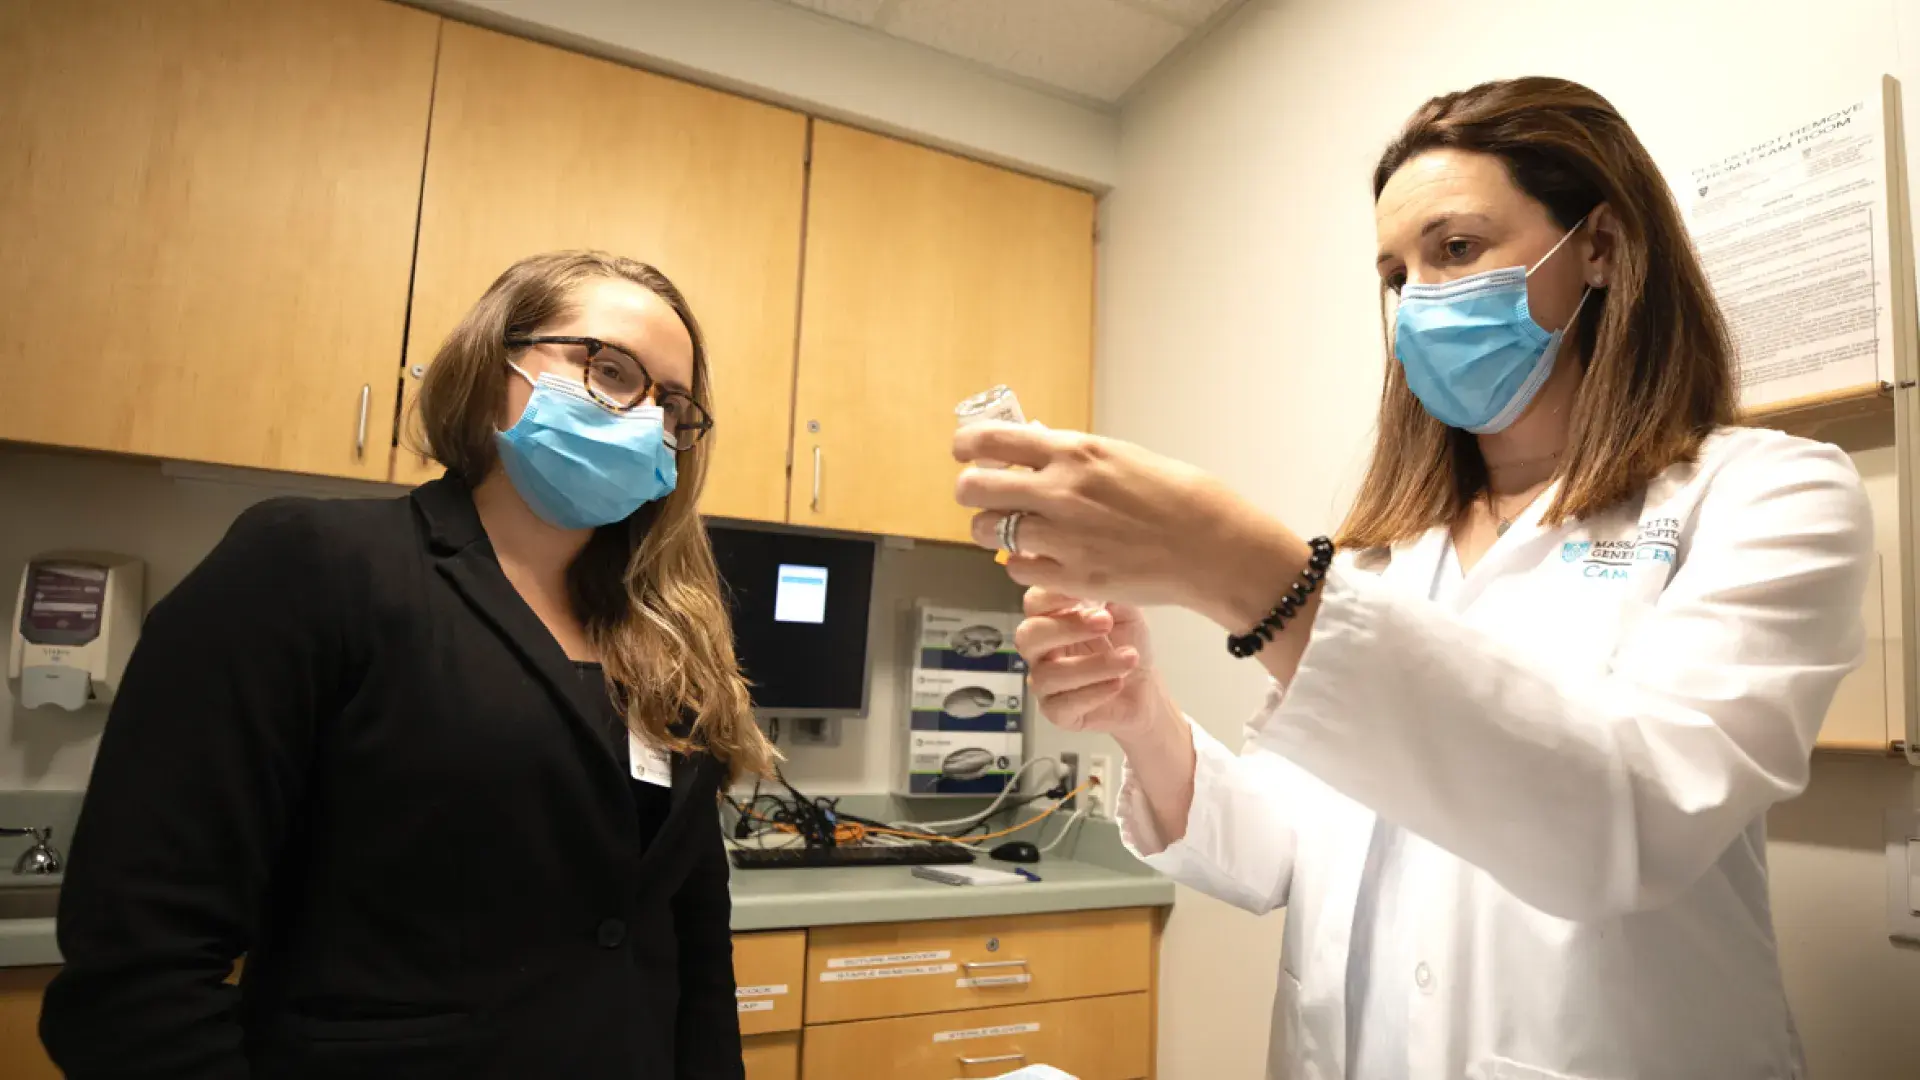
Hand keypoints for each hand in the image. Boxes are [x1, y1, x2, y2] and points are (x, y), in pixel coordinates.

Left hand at [954, 423, 1309, 627]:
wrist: (1211, 545)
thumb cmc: (1174, 497)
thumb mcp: (1118, 457)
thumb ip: (1069, 455)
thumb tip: (1029, 448)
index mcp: (1074, 452)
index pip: (991, 441)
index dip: (967, 446)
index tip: (963, 452)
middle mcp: (1060, 492)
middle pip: (974, 489)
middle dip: (970, 491)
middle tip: (979, 496)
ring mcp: (1063, 537)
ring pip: (988, 531)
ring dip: (991, 530)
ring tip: (1009, 531)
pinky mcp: (1072, 577)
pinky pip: (1017, 569)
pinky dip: (1021, 563)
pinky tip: (1041, 557)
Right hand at [1016, 587, 1174, 741]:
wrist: (1146, 690)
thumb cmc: (1127, 646)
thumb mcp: (1126, 612)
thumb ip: (1111, 592)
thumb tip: (1100, 571)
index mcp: (1052, 619)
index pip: (1034, 602)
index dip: (1053, 595)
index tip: (1086, 592)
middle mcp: (1041, 651)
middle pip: (1028, 636)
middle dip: (1066, 627)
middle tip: (1105, 622)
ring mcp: (1045, 683)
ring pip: (1046, 674)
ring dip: (1091, 665)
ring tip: (1129, 658)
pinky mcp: (1058, 713)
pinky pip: (1062, 705)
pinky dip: (1093, 692)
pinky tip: (1118, 683)